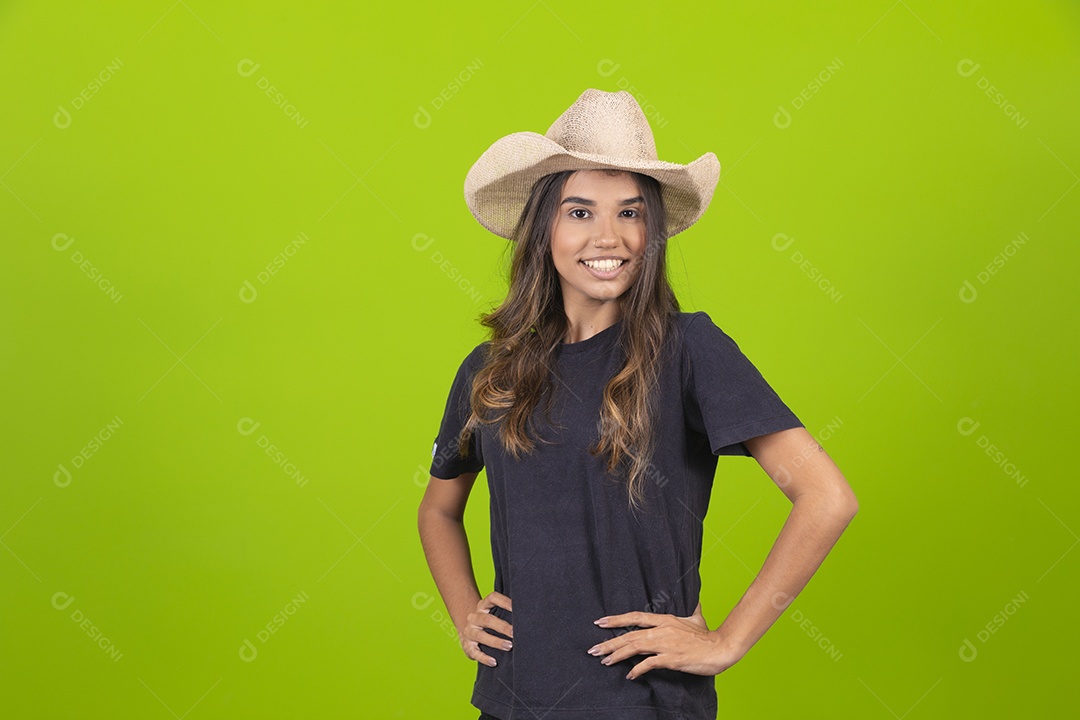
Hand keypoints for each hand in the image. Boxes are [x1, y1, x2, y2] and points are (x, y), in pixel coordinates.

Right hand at [457, 591, 512, 666]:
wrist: (469, 632)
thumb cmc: (488, 623)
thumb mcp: (494, 613)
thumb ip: (506, 612)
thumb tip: (528, 616)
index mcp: (483, 606)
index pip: (493, 598)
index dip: (505, 602)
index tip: (517, 609)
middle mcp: (474, 617)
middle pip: (487, 619)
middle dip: (503, 627)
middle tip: (515, 633)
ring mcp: (469, 631)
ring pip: (480, 635)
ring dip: (496, 642)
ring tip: (509, 646)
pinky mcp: (466, 645)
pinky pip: (474, 652)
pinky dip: (484, 658)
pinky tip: (494, 662)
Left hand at [588, 602, 743, 679]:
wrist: (720, 648)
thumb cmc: (708, 636)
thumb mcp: (696, 617)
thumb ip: (691, 609)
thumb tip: (694, 600)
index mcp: (665, 620)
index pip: (635, 617)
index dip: (616, 619)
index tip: (600, 622)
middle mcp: (662, 630)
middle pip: (630, 634)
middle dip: (609, 642)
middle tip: (593, 649)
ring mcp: (666, 644)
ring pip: (635, 648)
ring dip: (617, 655)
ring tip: (604, 661)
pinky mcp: (671, 659)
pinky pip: (649, 664)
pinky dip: (637, 670)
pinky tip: (629, 675)